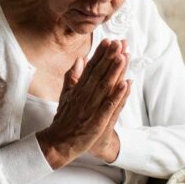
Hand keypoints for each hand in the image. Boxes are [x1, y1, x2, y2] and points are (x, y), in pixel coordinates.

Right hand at [37, 39, 128, 168]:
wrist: (58, 142)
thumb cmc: (64, 119)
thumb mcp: (65, 94)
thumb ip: (72, 76)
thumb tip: (80, 59)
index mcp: (78, 89)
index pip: (90, 68)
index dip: (100, 54)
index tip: (109, 41)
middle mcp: (84, 96)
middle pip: (99, 73)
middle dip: (109, 57)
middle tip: (119, 43)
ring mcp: (90, 108)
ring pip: (105, 86)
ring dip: (115, 71)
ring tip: (123, 56)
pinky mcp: (97, 121)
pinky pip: (109, 106)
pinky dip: (117, 95)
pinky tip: (126, 84)